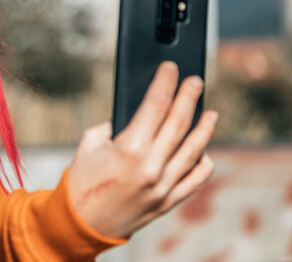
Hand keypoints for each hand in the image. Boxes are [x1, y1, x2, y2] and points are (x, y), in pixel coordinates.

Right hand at [68, 61, 216, 237]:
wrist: (81, 223)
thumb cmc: (82, 181)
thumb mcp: (89, 143)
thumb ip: (113, 125)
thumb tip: (136, 115)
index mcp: (129, 148)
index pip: (155, 105)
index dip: (165, 82)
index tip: (170, 68)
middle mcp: (151, 166)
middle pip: (178, 122)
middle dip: (188, 96)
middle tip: (196, 81)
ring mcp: (163, 186)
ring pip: (194, 150)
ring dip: (204, 128)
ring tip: (211, 112)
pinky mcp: (167, 202)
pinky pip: (195, 180)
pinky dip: (203, 163)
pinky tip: (203, 151)